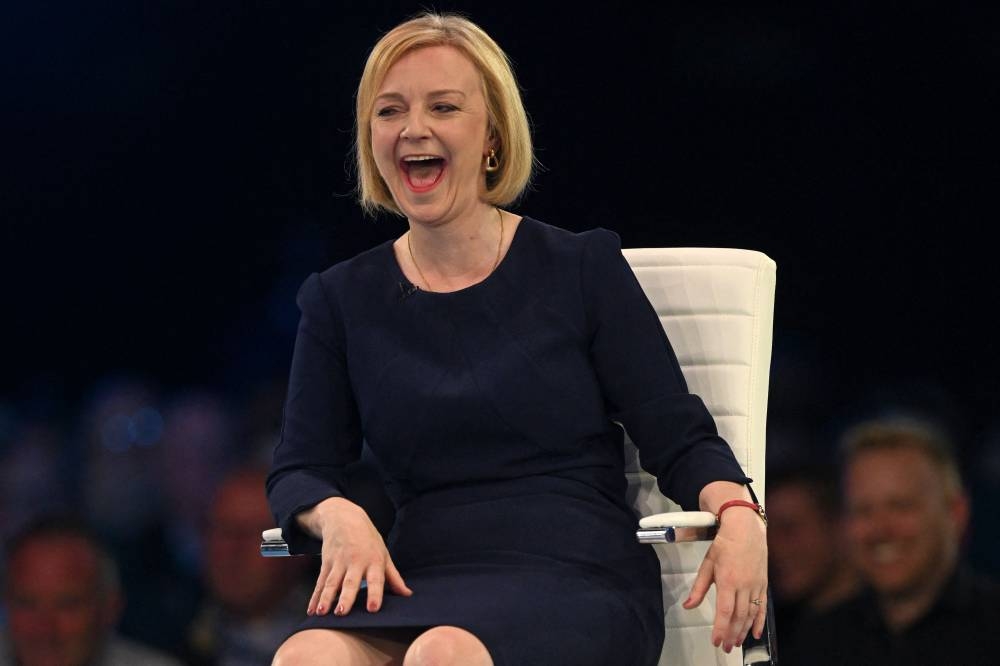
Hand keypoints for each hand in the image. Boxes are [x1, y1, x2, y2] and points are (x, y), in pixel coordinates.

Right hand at [298, 497, 411, 615]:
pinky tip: (311, 610)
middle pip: (350, 582)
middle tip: (342, 611)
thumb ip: (394, 577)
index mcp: (373, 560)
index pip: (376, 579)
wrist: (343, 517)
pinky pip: (320, 582)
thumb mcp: (383, 553)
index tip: (373, 608)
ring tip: (321, 613)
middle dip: (346, 597)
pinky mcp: (326, 562)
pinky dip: (315, 597)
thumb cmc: (368, 539)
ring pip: (331, 582)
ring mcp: (339, 562)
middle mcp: (355, 561)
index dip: (375, 593)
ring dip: (326, 598)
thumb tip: (407, 594)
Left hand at [683, 504, 767, 652]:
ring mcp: (756, 586)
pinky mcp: (763, 584)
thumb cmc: (725, 544)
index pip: (724, 611)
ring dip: (743, 631)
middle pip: (738, 617)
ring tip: (736, 642)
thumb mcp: (707, 564)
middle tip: (726, 647)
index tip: (716, 641)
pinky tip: (755, 633)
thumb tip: (688, 605)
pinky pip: (762, 607)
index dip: (720, 628)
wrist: (745, 529)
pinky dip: (759, 622)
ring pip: (750, 614)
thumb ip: (698, 588)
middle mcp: (744, 585)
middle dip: (731, 634)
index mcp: (728, 580)